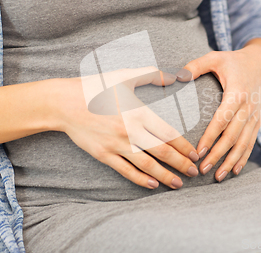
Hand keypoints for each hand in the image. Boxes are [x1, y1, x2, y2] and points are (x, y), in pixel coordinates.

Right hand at [55, 67, 199, 189]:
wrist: (65, 103)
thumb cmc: (96, 86)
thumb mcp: (125, 75)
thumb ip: (151, 74)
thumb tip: (174, 75)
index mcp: (139, 113)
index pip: (169, 134)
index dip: (185, 147)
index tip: (195, 154)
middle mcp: (131, 131)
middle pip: (162, 152)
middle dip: (181, 164)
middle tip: (194, 173)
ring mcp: (117, 145)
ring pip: (147, 165)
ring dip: (165, 176)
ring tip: (178, 183)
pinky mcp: (104, 155)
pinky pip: (126, 170)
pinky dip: (140, 179)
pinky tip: (152, 184)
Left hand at [178, 38, 260, 181]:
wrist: (260, 62)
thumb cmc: (234, 61)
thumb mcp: (215, 58)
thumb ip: (195, 66)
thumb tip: (175, 76)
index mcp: (238, 93)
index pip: (222, 119)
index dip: (211, 137)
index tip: (198, 151)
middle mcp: (249, 107)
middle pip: (233, 136)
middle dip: (218, 155)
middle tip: (202, 169)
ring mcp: (255, 115)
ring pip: (244, 143)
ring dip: (231, 161)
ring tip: (217, 176)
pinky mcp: (258, 121)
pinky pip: (251, 142)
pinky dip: (243, 158)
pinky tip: (233, 171)